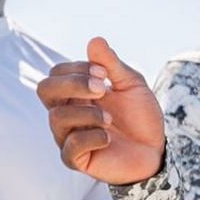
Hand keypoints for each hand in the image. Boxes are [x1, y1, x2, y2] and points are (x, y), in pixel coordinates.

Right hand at [37, 37, 166, 185]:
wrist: (155, 149)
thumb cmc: (140, 116)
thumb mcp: (132, 84)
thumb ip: (112, 65)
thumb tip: (95, 40)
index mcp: (75, 93)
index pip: (56, 73)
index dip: (77, 69)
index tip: (105, 74)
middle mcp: (66, 112)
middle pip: (44, 89)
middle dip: (73, 84)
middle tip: (102, 89)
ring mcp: (68, 136)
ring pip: (57, 118)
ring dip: (87, 113)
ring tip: (110, 119)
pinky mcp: (76, 160)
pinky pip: (69, 148)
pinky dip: (91, 138)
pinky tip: (108, 138)